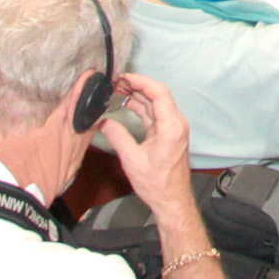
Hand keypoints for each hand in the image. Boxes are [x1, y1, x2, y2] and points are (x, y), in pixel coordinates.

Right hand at [97, 71, 195, 205]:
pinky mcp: (168, 134)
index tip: (124, 77)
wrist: (172, 200)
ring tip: (118, 89)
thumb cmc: (156, 184)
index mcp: (171, 126)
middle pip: (158, 95)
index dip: (141, 81)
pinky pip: (155, 114)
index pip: (159, 93)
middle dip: (137, 85)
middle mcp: (176, 123)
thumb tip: (102, 121)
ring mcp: (173, 128)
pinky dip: (142, 107)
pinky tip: (127, 103)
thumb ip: (117, 137)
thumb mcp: (132, 160)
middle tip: (116, 82)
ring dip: (139, 95)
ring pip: (156, 104)